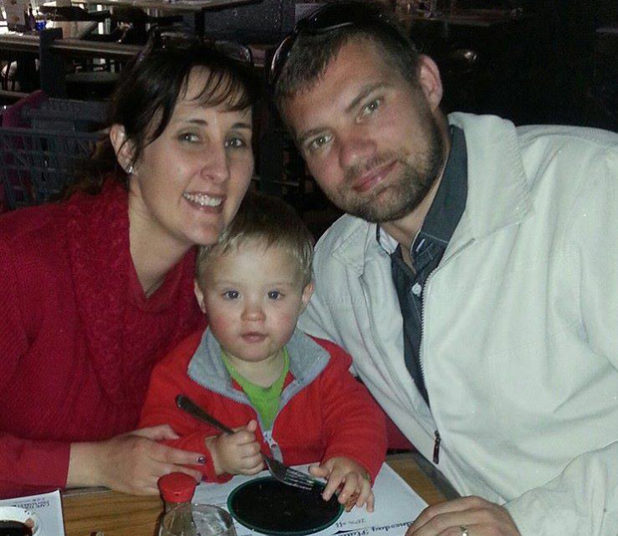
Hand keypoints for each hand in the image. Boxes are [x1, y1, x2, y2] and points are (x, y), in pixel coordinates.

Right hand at [68, 425, 203, 494]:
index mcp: (144, 448)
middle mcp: (143, 465)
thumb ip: (160, 431)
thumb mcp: (140, 432)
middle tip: (202, 473)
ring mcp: (140, 480)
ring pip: (166, 482)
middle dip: (189, 472)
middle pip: (171, 470)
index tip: (201, 458)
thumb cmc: (120, 445)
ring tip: (194, 480)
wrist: (98, 464)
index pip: (170, 454)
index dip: (187, 457)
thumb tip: (178, 435)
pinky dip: (168, 488)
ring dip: (181, 482)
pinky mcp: (137, 491)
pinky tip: (177, 486)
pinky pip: (157, 491)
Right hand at [206, 419, 262, 476]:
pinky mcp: (242, 472)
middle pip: (253, 449)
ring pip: (255, 461)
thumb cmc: (225, 443)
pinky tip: (256, 460)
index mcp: (231, 443)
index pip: (247, 437)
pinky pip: (255, 470)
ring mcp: (238, 465)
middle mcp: (235, 455)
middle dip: (256, 445)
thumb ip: (244, 428)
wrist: (217, 458)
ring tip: (255, 453)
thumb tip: (254, 423)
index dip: (251, 435)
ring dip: (259, 455)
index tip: (249, 436)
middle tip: (252, 444)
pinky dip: (259, 465)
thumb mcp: (231, 432)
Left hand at [309, 457, 373, 511]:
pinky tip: (369, 509)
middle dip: (348, 491)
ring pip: (365, 485)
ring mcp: (361, 479)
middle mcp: (353, 473)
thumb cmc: (339, 465)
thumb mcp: (329, 465)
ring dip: (363, 495)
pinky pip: (371, 492)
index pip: (336, 477)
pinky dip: (371, 501)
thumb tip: (311, 469)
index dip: (331, 487)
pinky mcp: (366, 485)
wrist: (353, 458)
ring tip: (358, 505)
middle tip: (341, 500)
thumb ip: (321, 470)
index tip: (326, 497)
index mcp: (342, 468)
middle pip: (352, 480)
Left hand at [406, 496, 520, 535]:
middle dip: (420, 534)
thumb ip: (456, 518)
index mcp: (472, 502)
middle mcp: (479, 510)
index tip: (409, 535)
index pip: (434, 511)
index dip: (417, 525)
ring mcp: (488, 525)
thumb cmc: (500, 532)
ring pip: (447, 533)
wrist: (530, 533)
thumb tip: (423, 528)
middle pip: (438, 522)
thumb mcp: (478, 519)